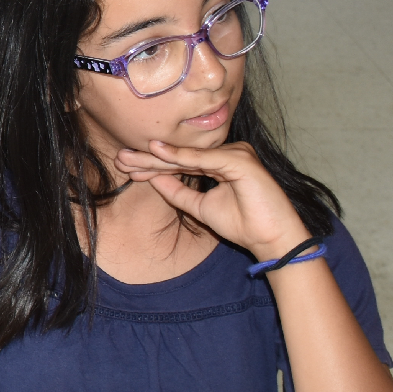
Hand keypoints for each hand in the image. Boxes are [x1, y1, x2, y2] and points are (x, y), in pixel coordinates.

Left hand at [115, 140, 313, 259]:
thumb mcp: (201, 208)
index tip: (127, 167)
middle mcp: (228, 153)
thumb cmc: (244, 224)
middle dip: (150, 159)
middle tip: (121, 158)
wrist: (272, 238)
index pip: (182, 162)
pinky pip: (205, 159)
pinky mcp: (240, 160)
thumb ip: (179, 192)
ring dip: (158, 158)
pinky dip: (181, 157)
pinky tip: (158, 153)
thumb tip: (153, 180)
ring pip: (189, 155)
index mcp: (220, 163)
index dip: (154, 165)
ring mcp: (236, 154)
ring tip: (131, 157)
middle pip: (182, 156)